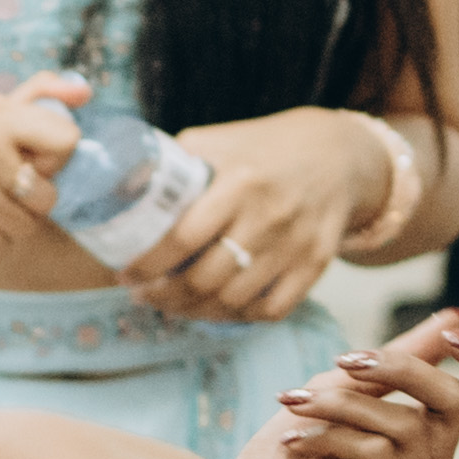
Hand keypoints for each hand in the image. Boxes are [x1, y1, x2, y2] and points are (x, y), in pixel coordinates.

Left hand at [126, 109, 384, 324]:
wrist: (339, 154)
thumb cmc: (264, 148)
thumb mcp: (219, 141)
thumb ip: (176, 163)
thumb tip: (120, 187)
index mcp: (239, 181)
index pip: (182, 238)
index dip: (147, 265)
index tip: (126, 274)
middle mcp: (270, 216)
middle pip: (205, 280)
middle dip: (164, 296)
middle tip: (144, 294)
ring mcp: (296, 245)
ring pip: (234, 301)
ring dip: (194, 311)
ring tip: (171, 303)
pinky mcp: (316, 265)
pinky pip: (271, 309)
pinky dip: (238, 316)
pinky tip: (216, 308)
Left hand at [239, 314, 458, 458]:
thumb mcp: (335, 389)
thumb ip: (393, 358)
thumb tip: (453, 316)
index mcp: (426, 440)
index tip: (453, 334)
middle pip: (453, 405)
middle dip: (403, 369)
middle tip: (347, 361)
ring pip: (406, 425)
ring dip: (343, 404)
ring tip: (295, 404)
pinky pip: (379, 453)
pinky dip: (333, 436)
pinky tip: (295, 442)